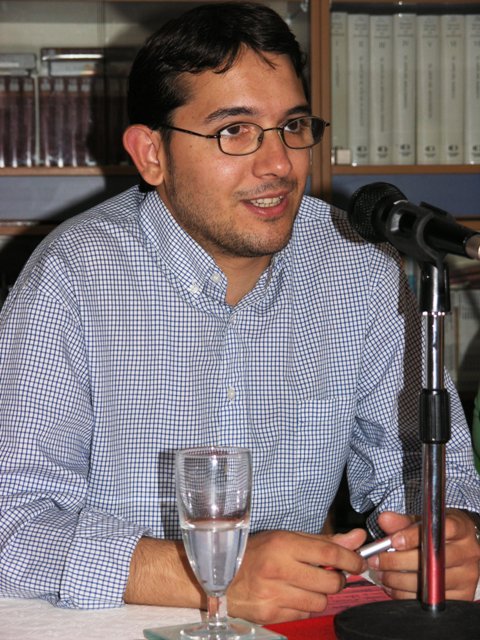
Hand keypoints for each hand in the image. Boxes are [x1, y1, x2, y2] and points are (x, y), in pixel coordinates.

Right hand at [227, 528, 366, 623]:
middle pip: (330, 582)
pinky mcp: (272, 614)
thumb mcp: (286, 537)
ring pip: (321, 601)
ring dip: (320, 594)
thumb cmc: (254, 552)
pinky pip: (304, 613)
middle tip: (330, 573)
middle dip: (337, 579)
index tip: (359, 562)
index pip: (329, 553)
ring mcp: (274, 595)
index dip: (351, 559)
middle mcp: (279, 569)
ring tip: (306, 584)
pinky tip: (292, 594)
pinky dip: (304, 605)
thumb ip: (322, 541)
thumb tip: (358, 538)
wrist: (219, 576)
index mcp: (283, 544)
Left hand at [367, 510, 479, 600]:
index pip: (437, 531)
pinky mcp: (462, 595)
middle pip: (432, 560)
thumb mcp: (423, 521)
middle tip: (377, 560)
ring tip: (382, 573)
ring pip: (429, 582)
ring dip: (399, 580)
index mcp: (460, 528)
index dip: (413, 537)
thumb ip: (402, 521)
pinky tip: (393, 586)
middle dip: (398, 561)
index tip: (393, 541)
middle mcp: (467, 553)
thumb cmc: (438, 532)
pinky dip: (407, 594)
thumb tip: (384, 520)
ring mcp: (466, 576)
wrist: (460, 547)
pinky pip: (431, 599)